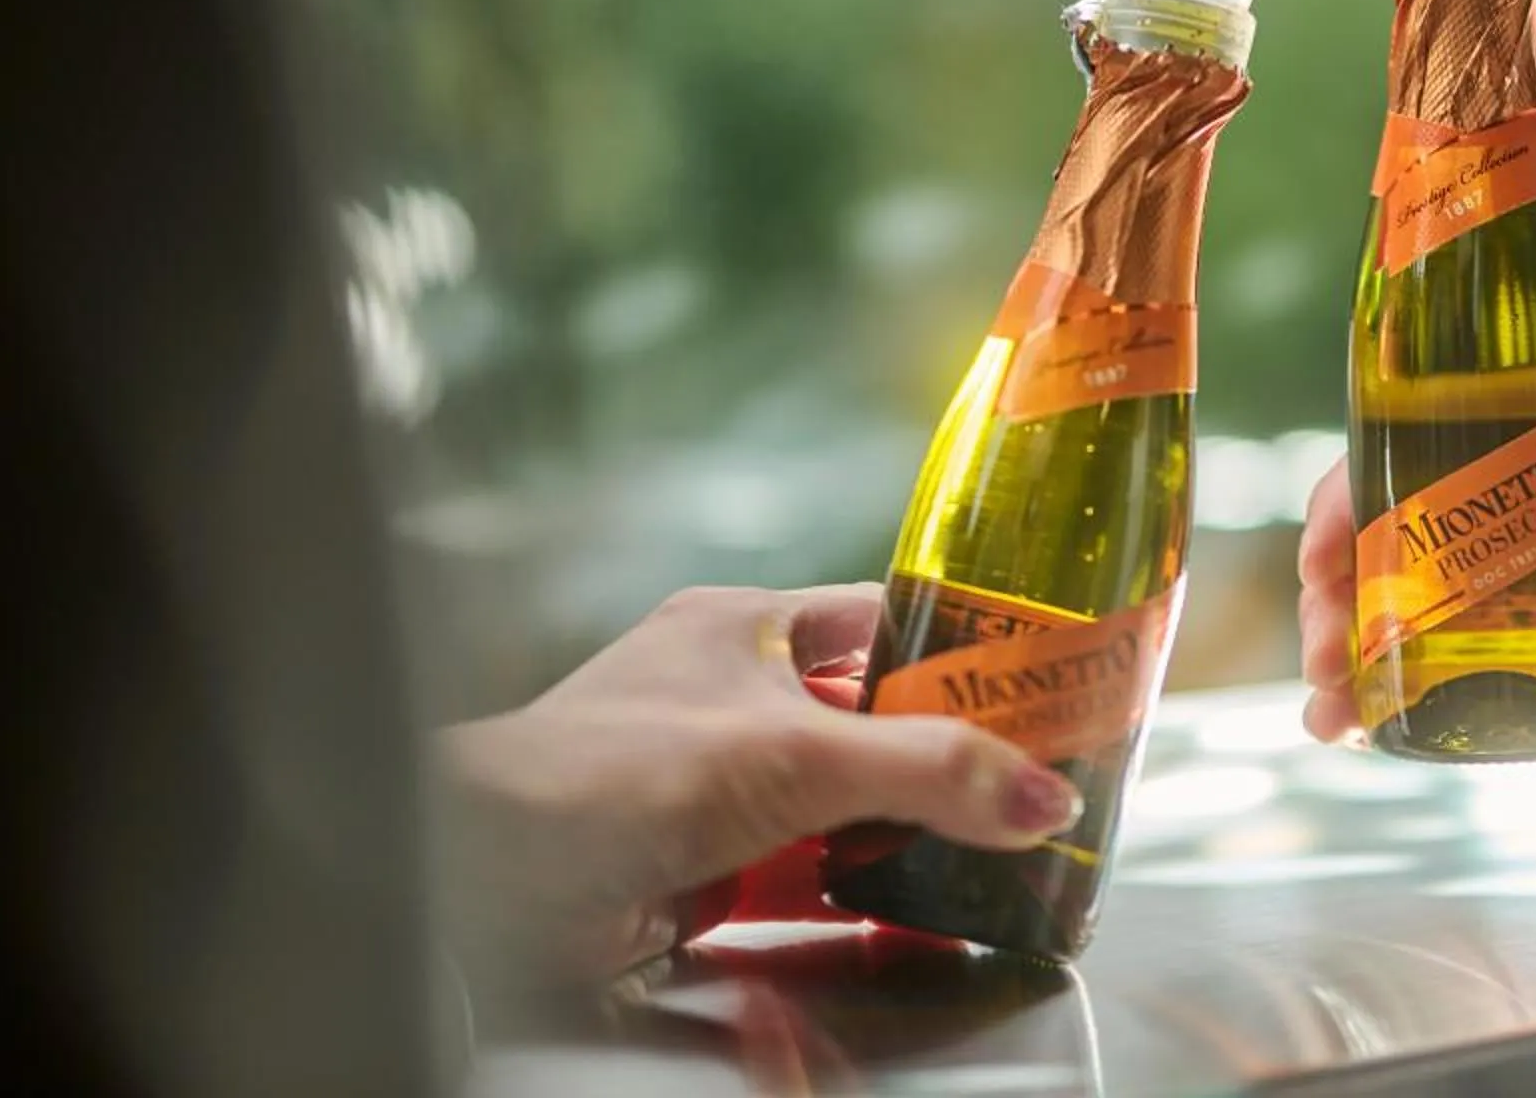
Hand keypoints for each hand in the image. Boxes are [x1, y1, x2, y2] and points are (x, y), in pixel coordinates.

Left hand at [441, 584, 1083, 980]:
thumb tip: (1040, 795)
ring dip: (898, 834)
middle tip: (1022, 789)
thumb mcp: (800, 756)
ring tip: (989, 857)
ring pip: (834, 804)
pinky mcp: (698, 863)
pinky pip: (798, 875)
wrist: (495, 872)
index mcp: (745, 628)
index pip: (877, 621)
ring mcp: (711, 783)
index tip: (1028, 685)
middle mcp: (727, 694)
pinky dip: (851, 895)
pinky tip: (910, 915)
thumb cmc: (615, 772)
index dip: (954, 651)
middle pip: (865, 721)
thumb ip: (928, 772)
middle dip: (938, 759)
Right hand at [1298, 347, 1535, 742]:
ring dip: (1363, 645)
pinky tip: (1377, 728)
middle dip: (1341, 591)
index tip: (1323, 560)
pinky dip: (1417, 685)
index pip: (1423, 425)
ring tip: (1332, 710)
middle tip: (1326, 660)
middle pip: (1397, 518)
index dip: (1354, 490)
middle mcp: (1531, 469)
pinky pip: (1471, 647)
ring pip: (1417, 588)